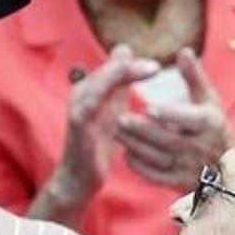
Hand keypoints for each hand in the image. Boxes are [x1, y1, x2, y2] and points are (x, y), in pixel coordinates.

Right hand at [38, 47, 159, 220]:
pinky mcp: (77, 123)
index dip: (134, 62)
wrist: (79, 175)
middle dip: (130, 66)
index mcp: (93, 87)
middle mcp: (83, 92)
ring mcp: (78, 106)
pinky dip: (104, 94)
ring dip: (120, 75)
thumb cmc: (97, 142)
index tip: (158, 67)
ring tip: (145, 74)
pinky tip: (121, 95)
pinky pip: (89, 105)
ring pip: (99, 82)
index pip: (115, 65)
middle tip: (156, 67)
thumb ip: (120, 85)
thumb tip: (130, 58)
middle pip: (108, 70)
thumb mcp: (112, 109)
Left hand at [114, 48, 231, 190]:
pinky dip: (139, 166)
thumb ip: (193, 76)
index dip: (171, 115)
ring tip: (116, 130)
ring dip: (136, 145)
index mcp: (210, 124)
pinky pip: (157, 176)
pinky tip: (125, 152)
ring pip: (160, 159)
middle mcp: (203, 148)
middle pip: (170, 140)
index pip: (192, 120)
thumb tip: (183, 51)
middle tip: (119, 118)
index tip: (149, 107)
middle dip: (143, 130)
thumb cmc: (212, 126)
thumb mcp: (208, 100)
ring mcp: (191, 168)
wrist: (227, 167)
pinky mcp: (180, 183)